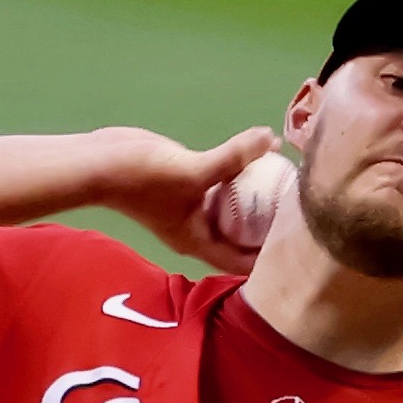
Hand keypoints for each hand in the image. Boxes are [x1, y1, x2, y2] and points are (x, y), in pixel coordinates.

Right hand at [91, 125, 280, 273]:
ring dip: (258, 197)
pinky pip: (222, 182)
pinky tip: (262, 154)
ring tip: (290, 183)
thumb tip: (270, 139)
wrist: (99, 162)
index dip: (271, 260)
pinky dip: (241, 174)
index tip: (299, 244)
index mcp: (199, 241)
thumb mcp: (192, 171)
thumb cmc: (141, 179)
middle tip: (303, 210)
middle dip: (271, 226)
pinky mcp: (187, 183)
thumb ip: (233, 158)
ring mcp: (192, 207)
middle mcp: (198, 229)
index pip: (243, 263)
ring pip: (234, 207)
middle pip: (243, 236)